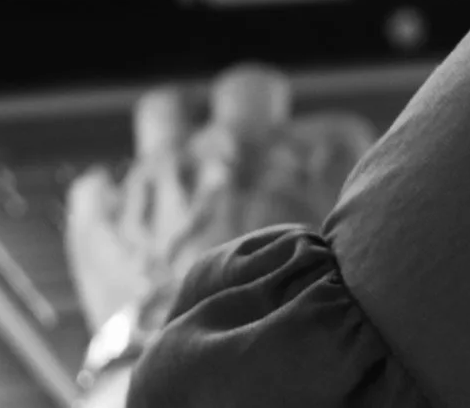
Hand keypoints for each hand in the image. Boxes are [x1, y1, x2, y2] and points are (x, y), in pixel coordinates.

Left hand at [64, 63, 376, 334]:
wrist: (197, 385)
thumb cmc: (276, 333)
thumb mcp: (339, 273)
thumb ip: (349, 235)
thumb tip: (369, 227)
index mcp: (295, 163)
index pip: (333, 131)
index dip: (333, 154)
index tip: (328, 175)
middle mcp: (225, 154)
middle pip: (249, 90)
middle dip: (258, 108)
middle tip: (260, 138)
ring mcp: (158, 178)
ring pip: (167, 111)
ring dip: (180, 128)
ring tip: (190, 154)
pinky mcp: (102, 219)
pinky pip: (99, 185)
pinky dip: (112, 197)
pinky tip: (126, 214)